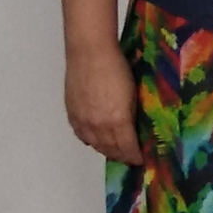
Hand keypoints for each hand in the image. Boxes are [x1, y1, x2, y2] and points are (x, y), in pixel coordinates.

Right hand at [65, 43, 142, 164]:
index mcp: (117, 120)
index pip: (127, 148)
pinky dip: (90, 140)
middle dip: (121, 156)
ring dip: (105, 150)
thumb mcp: (133, 92)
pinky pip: (81, 135)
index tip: (140, 159)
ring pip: (94, 144)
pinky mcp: (72, 113)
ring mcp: (83, 120)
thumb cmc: (117, 66)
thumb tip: (134, 129)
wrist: (90, 52)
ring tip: (115, 151)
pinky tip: (95, 139)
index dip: (134, 157)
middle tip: (129, 157)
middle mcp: (98, 125)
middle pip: (110, 149)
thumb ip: (132, 115)